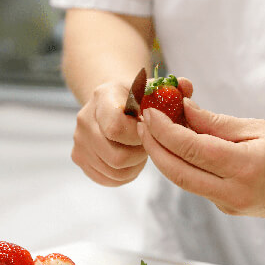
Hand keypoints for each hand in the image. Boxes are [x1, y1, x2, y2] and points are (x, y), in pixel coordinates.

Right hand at [71, 78, 192, 185]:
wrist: (112, 102)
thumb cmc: (137, 97)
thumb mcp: (153, 88)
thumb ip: (171, 88)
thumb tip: (186, 85)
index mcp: (103, 97)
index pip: (116, 128)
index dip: (139, 136)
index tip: (149, 128)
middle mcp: (85, 119)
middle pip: (116, 156)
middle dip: (139, 154)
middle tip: (148, 143)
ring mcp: (79, 141)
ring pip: (114, 171)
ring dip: (134, 165)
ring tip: (140, 149)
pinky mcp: (79, 158)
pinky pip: (108, 178)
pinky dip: (124, 174)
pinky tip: (130, 159)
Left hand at [137, 99, 264, 216]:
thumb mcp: (257, 127)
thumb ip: (215, 123)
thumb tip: (181, 110)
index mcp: (245, 169)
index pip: (191, 149)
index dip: (165, 130)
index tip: (149, 112)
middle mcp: (235, 194)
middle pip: (179, 173)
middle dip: (155, 148)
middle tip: (141, 124)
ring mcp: (232, 207)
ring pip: (185, 182)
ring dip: (165, 158)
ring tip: (154, 133)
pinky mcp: (230, 210)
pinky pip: (199, 187)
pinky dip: (185, 167)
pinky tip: (178, 148)